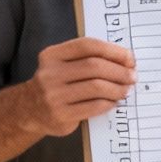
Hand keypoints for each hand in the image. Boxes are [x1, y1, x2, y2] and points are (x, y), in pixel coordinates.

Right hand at [17, 37, 136, 137]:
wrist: (28, 110)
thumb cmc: (56, 84)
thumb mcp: (62, 65)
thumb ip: (86, 58)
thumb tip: (125, 60)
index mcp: (52, 55)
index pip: (88, 46)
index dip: (113, 50)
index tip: (129, 58)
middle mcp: (50, 73)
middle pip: (94, 66)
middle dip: (119, 71)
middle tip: (132, 76)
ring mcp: (53, 95)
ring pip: (96, 87)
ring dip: (117, 88)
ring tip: (126, 90)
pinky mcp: (61, 115)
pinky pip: (93, 106)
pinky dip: (108, 103)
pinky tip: (113, 102)